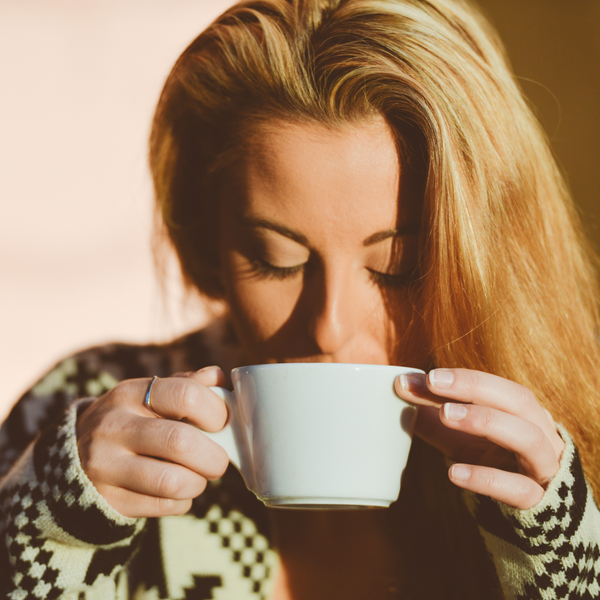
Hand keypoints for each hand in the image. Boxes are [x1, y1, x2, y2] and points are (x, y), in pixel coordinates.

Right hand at [76, 366, 228, 517]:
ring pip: (173, 481)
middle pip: (181, 442)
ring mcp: (105, 466)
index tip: (221, 423)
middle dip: (213, 457)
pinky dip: (182, 501)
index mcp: (131, 393)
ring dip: (198, 483)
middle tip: (218, 460)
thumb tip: (219, 378)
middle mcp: (114, 426)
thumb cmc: (130, 421)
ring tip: (198, 477)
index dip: (216, 412)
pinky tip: (178, 491)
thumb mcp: (149, 395)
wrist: (72, 458)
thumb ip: (186, 385)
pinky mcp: (107, 500)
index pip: (186, 395)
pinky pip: (162, 506)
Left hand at [395, 368, 564, 508]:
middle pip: (519, 400)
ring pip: (528, 438)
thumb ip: (432, 414)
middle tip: (434, 383)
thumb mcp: (459, 437)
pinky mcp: (539, 502)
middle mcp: (542, 434)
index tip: (428, 376)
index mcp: (524, 413)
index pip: (496, 387)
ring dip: (485, 420)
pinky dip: (486, 478)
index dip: (464, 378)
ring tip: (445, 414)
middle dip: (475, 387)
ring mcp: (544, 468)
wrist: (527, 517)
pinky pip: (519, 488)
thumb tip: (401, 386)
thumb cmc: (491, 464)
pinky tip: (454, 472)